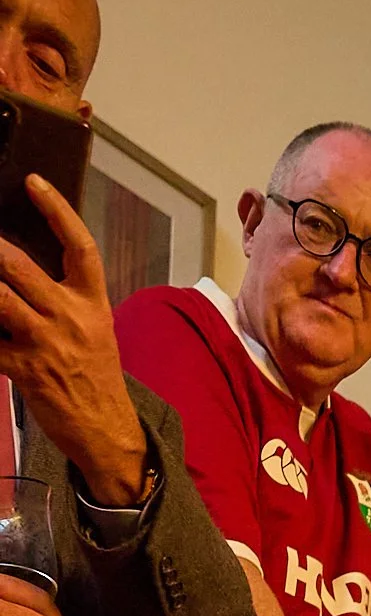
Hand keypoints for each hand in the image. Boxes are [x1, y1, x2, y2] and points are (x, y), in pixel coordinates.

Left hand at [0, 179, 149, 502]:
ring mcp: (45, 343)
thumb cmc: (96, 377)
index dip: (57, 210)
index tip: (32, 182)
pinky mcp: (24, 370)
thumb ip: (63, 297)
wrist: (107, 433)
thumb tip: (23, 269)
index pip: (79, 246)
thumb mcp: (94, 329)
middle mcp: (70, 318)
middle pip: (18, 265)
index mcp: (92, 303)